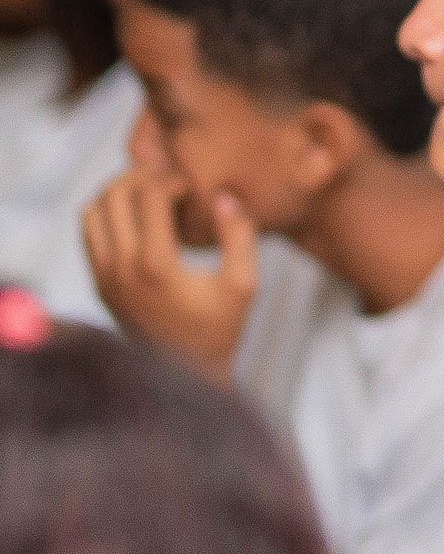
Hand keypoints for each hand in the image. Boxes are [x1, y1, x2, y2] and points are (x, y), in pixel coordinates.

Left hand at [83, 167, 257, 381]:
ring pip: (93, 211)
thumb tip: (224, 197)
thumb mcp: (244, 285)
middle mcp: (121, 267)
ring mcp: (104, 276)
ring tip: (149, 195)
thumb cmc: (220, 330)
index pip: (149, 197)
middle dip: (140, 178)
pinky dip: (108, 215)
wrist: (186, 375)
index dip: (170, 180)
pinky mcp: (99, 283)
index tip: (190, 187)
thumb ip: (240, 236)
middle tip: (166, 180)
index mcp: (155, 265)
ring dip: (118, 194)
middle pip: (113, 195)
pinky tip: (138, 221)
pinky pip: (89, 233)